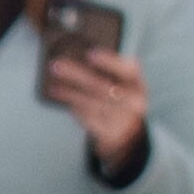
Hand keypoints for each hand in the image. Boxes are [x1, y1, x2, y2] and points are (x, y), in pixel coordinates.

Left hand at [37, 44, 150, 182]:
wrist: (129, 140)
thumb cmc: (123, 105)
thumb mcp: (127, 88)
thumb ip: (111, 74)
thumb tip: (80, 58)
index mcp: (139, 86)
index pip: (129, 70)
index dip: (109, 61)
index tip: (90, 53)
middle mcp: (133, 103)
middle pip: (102, 86)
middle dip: (76, 74)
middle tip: (57, 66)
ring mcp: (122, 121)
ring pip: (91, 103)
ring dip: (69, 93)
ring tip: (55, 85)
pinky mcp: (109, 134)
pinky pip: (87, 119)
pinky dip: (74, 108)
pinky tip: (65, 99)